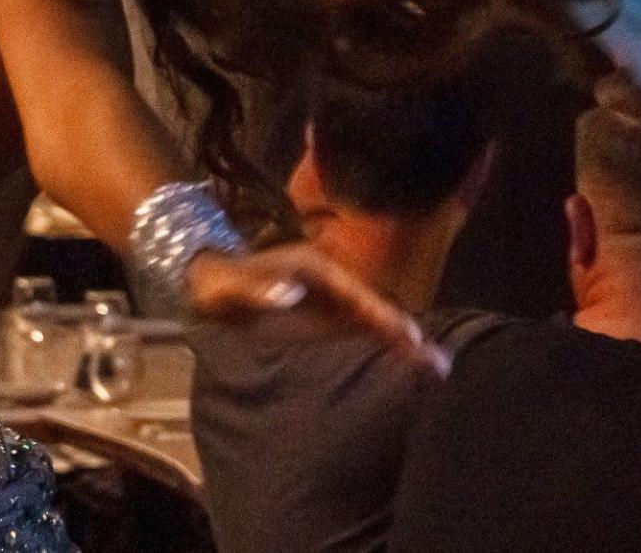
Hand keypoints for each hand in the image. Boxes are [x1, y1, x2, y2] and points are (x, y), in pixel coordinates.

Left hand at [187, 244, 449, 374]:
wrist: (203, 279)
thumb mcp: (226, 284)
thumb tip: (290, 295)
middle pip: (372, 306)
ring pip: (368, 321)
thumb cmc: (215, 282)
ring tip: (428, 372)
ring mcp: (326, 298)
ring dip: (394, 343)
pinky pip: (354, 331)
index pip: (357, 292)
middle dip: (402, 332)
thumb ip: (254, 288)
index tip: (410, 336)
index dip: (383, 314)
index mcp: (313, 268)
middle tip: (437, 363)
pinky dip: (375, 348)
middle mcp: (327, 281)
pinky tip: (394, 373)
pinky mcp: (321, 316)